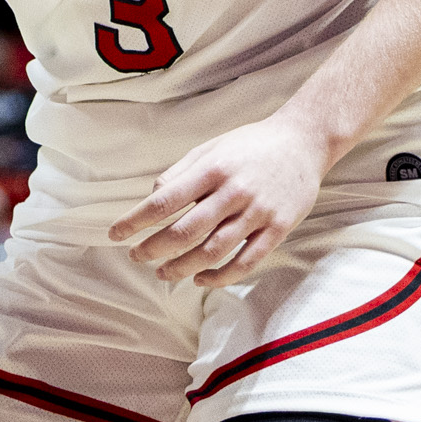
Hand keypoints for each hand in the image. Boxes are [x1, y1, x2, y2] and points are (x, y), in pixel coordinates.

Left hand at [107, 113, 333, 286]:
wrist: (304, 142)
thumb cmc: (250, 145)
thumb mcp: (210, 148)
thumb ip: (180, 173)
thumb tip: (152, 198)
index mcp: (212, 169)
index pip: (165, 201)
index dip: (136, 221)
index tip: (116, 234)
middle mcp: (234, 192)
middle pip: (186, 231)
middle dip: (155, 249)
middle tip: (137, 256)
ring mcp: (258, 212)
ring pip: (214, 251)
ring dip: (183, 267)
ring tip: (163, 272)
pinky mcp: (279, 228)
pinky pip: (247, 261)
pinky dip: (221, 276)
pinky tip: (200, 279)